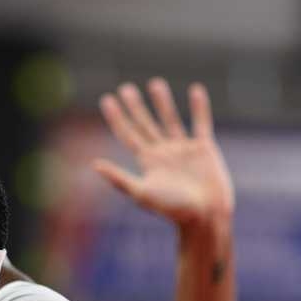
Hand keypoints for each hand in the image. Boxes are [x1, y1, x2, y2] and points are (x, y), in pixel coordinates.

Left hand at [94, 80, 233, 233]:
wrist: (205, 217)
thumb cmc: (173, 209)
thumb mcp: (142, 193)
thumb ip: (119, 179)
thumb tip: (94, 164)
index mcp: (147, 162)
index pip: (128, 134)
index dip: (117, 117)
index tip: (107, 99)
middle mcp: (163, 153)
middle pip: (145, 124)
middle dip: (135, 106)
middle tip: (125, 88)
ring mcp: (183, 150)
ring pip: (170, 120)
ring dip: (162, 102)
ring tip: (155, 83)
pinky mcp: (204, 149)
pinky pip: (200, 123)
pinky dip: (199, 107)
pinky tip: (196, 90)